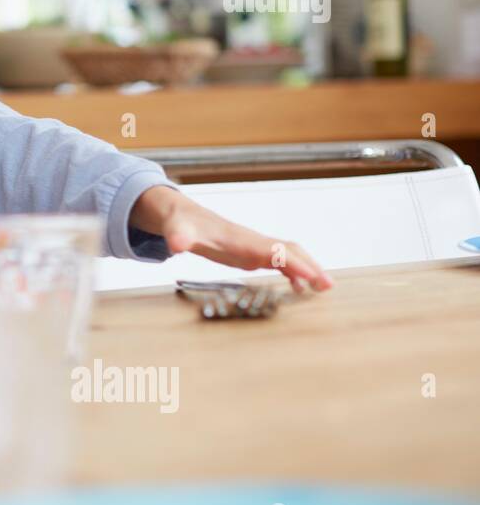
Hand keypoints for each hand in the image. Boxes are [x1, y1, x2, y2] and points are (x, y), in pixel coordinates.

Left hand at [132, 186, 333, 292]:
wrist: (182, 216)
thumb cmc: (182, 224)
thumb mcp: (177, 231)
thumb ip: (178, 237)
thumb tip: (177, 243)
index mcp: (239, 239)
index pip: (272, 250)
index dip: (292, 262)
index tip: (310, 276)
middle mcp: (252, 241)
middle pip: (290, 251)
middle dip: (310, 266)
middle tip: (328, 286)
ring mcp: (254, 247)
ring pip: (290, 255)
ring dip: (308, 269)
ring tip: (324, 288)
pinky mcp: (251, 253)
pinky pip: (280, 262)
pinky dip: (295, 272)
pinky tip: (300, 287)